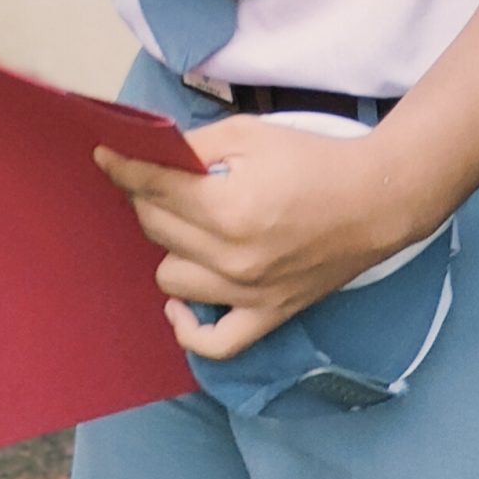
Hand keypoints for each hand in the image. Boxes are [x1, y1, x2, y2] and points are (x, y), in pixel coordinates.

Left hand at [94, 116, 421, 358]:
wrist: (374, 201)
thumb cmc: (311, 161)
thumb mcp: (246, 136)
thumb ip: (192, 147)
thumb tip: (146, 151)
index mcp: (228, 210)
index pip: (152, 190)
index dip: (122, 167)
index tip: (104, 155)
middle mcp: (234, 259)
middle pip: (156, 230)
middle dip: (146, 198)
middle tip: (156, 181)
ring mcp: (251, 294)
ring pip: (170, 278)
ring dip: (169, 248)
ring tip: (184, 225)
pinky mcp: (269, 315)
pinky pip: (215, 343)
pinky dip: (189, 329)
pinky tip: (179, 303)